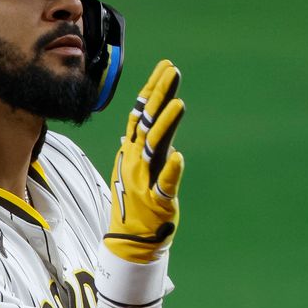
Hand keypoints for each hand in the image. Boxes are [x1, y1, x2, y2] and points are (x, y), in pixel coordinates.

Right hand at [103, 59, 185, 262]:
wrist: (129, 240)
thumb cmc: (134, 201)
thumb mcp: (132, 167)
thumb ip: (137, 143)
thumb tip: (137, 120)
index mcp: (131, 151)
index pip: (141, 112)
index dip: (153, 88)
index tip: (166, 66)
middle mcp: (135, 160)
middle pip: (147, 122)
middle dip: (160, 95)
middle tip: (173, 71)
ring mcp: (144, 180)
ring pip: (154, 148)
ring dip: (165, 126)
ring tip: (178, 105)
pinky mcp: (156, 201)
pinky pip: (163, 184)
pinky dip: (170, 171)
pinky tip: (178, 157)